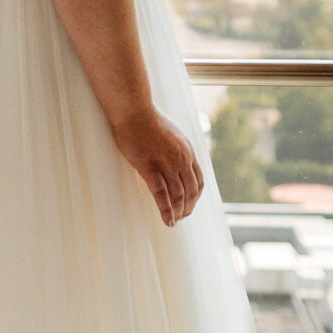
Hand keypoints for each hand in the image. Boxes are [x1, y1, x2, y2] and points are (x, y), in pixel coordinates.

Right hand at [112, 109, 203, 226]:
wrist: (133, 109)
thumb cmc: (147, 119)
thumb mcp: (171, 134)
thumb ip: (177, 149)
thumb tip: (175, 160)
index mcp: (187, 151)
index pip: (198, 180)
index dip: (196, 196)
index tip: (190, 205)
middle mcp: (181, 158)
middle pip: (191, 190)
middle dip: (188, 207)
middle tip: (182, 217)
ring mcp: (166, 163)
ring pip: (178, 195)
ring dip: (178, 212)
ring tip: (174, 222)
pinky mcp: (150, 167)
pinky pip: (161, 194)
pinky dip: (166, 210)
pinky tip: (167, 221)